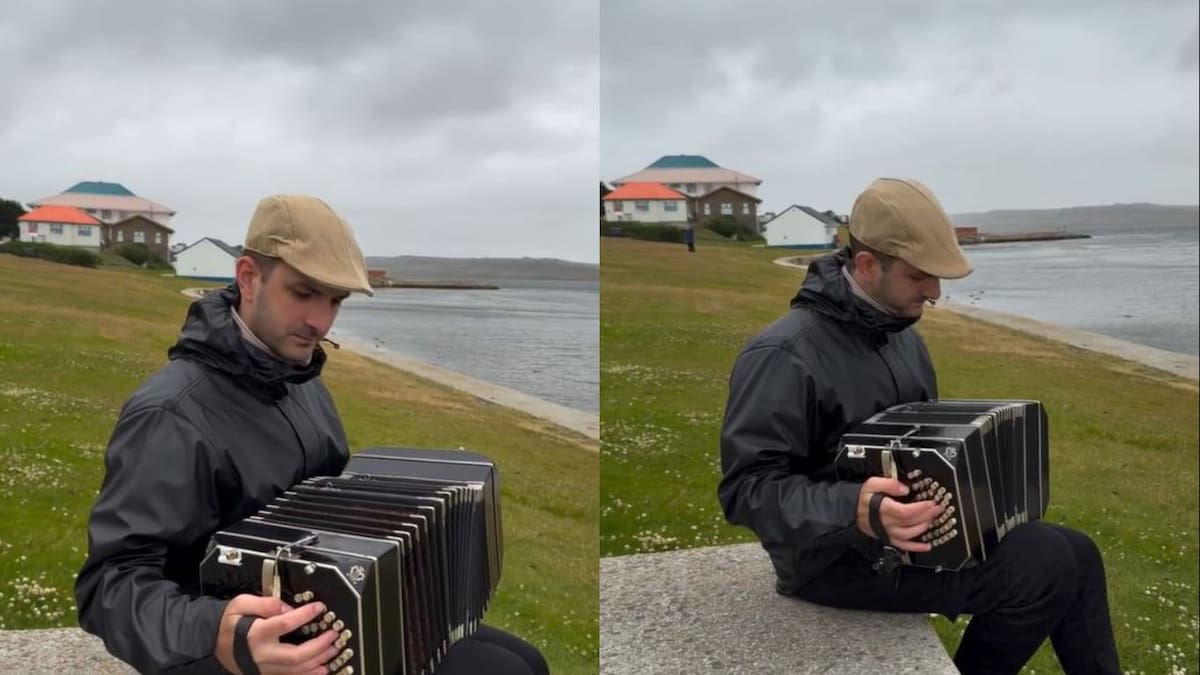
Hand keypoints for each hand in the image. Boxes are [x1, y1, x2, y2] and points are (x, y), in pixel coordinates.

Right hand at [215, 594, 340, 674]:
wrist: (211, 642)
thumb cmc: (228, 622)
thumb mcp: (241, 603)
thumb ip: (264, 602)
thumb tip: (286, 607)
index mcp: (256, 633)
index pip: (284, 624)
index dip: (304, 616)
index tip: (319, 608)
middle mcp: (262, 654)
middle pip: (295, 656)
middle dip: (319, 647)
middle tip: (333, 635)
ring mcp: (264, 667)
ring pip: (295, 670)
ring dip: (317, 662)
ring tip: (333, 651)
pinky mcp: (265, 673)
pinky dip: (307, 674)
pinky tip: (321, 669)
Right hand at [855, 476, 942, 552]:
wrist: (850, 510)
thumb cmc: (862, 498)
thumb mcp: (872, 484)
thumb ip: (888, 484)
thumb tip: (904, 488)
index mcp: (882, 508)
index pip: (905, 511)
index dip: (920, 508)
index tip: (931, 503)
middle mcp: (886, 523)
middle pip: (910, 521)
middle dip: (926, 515)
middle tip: (937, 509)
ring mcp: (887, 532)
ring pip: (908, 534)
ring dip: (922, 528)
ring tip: (932, 520)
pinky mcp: (887, 538)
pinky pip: (903, 546)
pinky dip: (915, 547)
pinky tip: (926, 546)